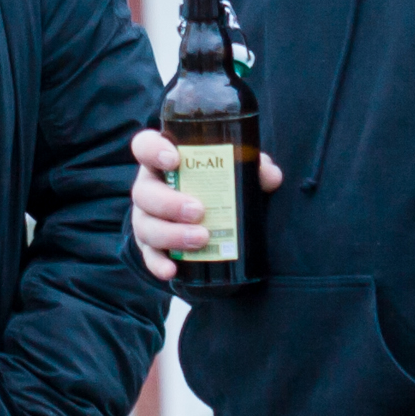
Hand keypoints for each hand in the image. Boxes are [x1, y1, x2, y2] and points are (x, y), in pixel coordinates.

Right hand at [128, 128, 280, 281]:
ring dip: (171, 234)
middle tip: (199, 211)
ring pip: (145, 226)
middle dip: (169, 203)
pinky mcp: (150, 246)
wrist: (210, 216)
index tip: (174, 159)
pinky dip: (158, 264)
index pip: (144, 146)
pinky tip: (172, 270)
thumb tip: (270, 176)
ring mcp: (146, 218)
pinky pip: (148, 256)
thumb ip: (253, 167)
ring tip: (201, 239)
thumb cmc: (217, 185)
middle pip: (144, 192)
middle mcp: (149, 187)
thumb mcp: (234, 171)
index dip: (153, 150)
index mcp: (163, 161)